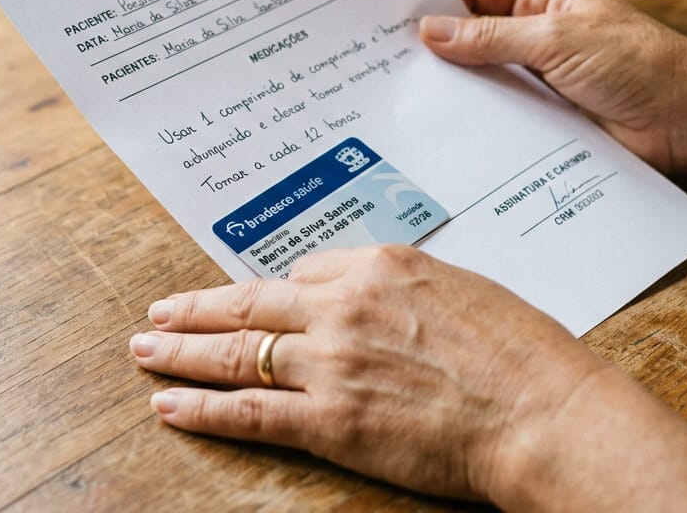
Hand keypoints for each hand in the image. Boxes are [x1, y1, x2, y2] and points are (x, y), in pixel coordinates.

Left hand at [129, 245, 609, 502]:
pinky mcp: (327, 420)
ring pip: (235, 352)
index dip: (272, 290)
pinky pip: (247, 410)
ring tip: (146, 351)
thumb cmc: (521, 354)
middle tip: (159, 313)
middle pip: (250, 303)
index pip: (304, 270)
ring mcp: (329, 362)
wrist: (541, 411)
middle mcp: (343, 305)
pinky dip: (200, 407)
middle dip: (196, 310)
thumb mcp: (464, 290)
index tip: (249, 299)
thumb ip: (405, 289)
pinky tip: (168, 403)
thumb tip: (374, 300)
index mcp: (380, 266)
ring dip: (181, 353)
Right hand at [420, 0, 686, 171]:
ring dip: (457, 86)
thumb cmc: (640, 64)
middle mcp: (539, 31)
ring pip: (484, 75)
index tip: (394, 16)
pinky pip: (503, 112)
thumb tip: (432, 30)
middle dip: (437, 46)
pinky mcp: (547, 115)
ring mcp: (541, 74)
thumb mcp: (557, 39)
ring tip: (409, 97)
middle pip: (473, 33)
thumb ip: (491, 36)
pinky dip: (479, 119)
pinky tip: (449, 129)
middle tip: (389, 61)